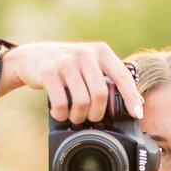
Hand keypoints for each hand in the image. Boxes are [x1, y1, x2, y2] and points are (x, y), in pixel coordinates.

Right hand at [7, 41, 143, 124]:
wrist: (33, 57)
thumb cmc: (68, 66)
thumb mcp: (91, 65)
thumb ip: (111, 79)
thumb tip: (137, 102)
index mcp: (101, 52)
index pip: (122, 76)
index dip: (131, 97)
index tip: (137, 114)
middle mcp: (85, 54)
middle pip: (100, 95)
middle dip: (97, 114)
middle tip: (91, 119)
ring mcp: (66, 62)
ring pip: (82, 102)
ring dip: (78, 116)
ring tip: (74, 116)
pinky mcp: (49, 72)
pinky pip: (62, 104)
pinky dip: (62, 115)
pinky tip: (60, 112)